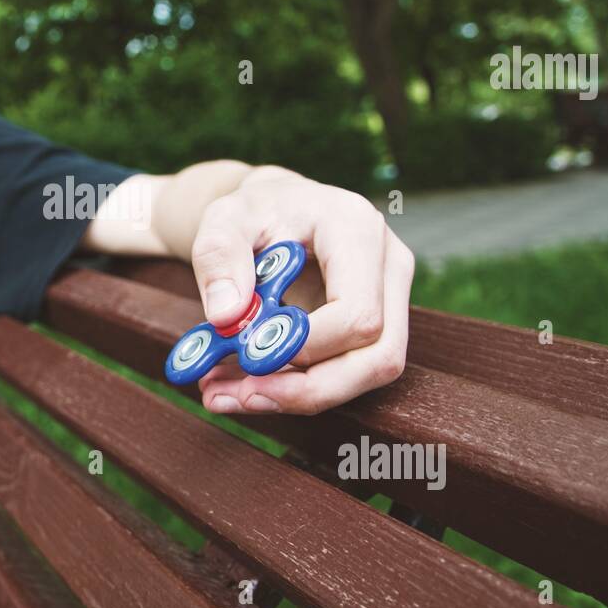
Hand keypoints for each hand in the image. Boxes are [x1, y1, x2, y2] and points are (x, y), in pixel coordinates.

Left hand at [191, 166, 414, 414]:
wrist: (270, 211)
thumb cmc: (252, 211)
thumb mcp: (223, 219)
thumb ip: (218, 258)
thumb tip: (228, 316)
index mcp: (359, 230)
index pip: (358, 312)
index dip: (307, 346)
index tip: (248, 353)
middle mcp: (388, 267)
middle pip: (379, 355)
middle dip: (310, 389)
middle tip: (243, 396)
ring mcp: (389, 299)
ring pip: (368, 373)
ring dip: (301, 397)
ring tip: (229, 394)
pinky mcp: (374, 327)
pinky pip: (348, 372)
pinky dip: (297, 389)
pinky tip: (242, 387)